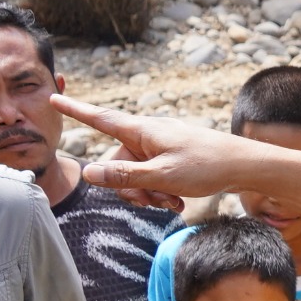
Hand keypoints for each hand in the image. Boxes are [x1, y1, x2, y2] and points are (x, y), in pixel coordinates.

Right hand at [55, 96, 251, 208]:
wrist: (246, 166)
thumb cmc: (207, 167)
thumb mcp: (162, 176)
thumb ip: (125, 177)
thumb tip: (89, 173)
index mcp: (142, 131)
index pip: (100, 118)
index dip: (76, 110)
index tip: (54, 97)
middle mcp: (149, 135)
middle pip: (117, 163)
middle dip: (129, 187)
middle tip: (154, 202)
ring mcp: (161, 147)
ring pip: (136, 174)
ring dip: (148, 193)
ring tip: (172, 202)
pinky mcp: (173, 159)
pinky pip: (153, 177)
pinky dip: (161, 191)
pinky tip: (178, 202)